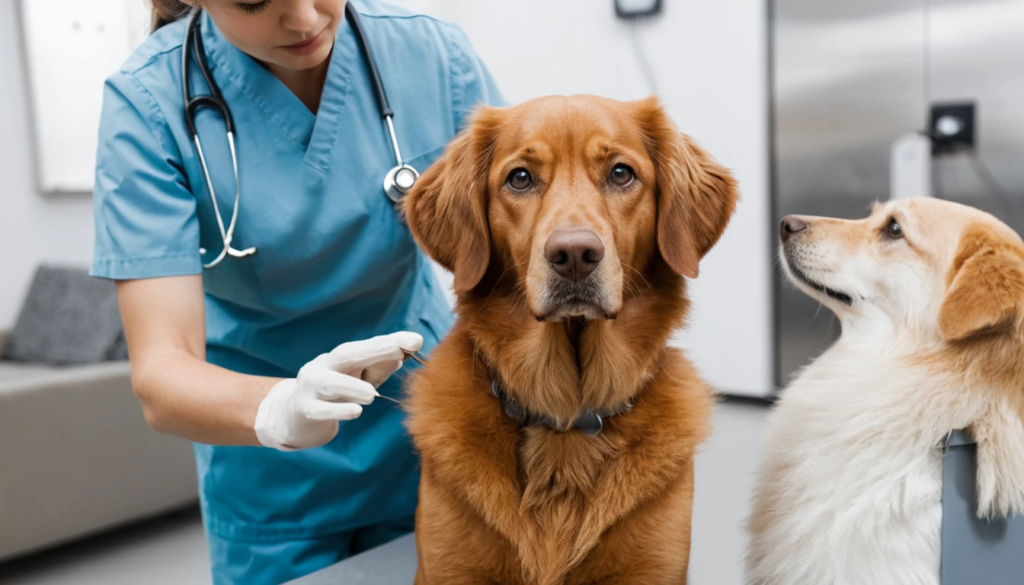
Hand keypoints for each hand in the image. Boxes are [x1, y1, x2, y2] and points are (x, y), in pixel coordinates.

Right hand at [254, 331, 422, 450]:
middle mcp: (324, 366)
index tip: (416, 340)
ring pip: (330, 383)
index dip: (392, 342)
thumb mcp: (359, 380)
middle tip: (398, 349)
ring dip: (353, 386)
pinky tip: (355, 412)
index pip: (368, 346)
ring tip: (372, 395)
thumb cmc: (334, 395)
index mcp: (341, 358)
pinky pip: (319, 410)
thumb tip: (404, 354)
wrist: (293, 417)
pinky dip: (338, 410)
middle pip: (347, 354)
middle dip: (374, 350)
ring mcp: (310, 388)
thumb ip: (380, 367)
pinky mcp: (304, 410)